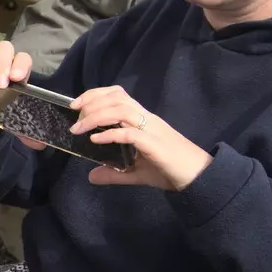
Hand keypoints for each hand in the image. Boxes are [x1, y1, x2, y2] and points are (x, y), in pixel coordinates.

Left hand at [69, 86, 212, 190]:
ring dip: (96, 116)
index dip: (95, 94)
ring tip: (79, 129)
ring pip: (121, 110)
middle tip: (75, 118)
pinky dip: (110, 134)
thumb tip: (91, 176)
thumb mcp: (134, 172)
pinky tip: (96, 140)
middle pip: (116, 98)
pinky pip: (130, 133)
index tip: (76, 104)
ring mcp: (151, 130)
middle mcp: (147, 119)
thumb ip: (113, 173)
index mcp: (142, 119)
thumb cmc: (168, 169)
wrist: (197, 177)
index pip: (118, 94)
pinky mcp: (155, 145)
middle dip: (91, 103)